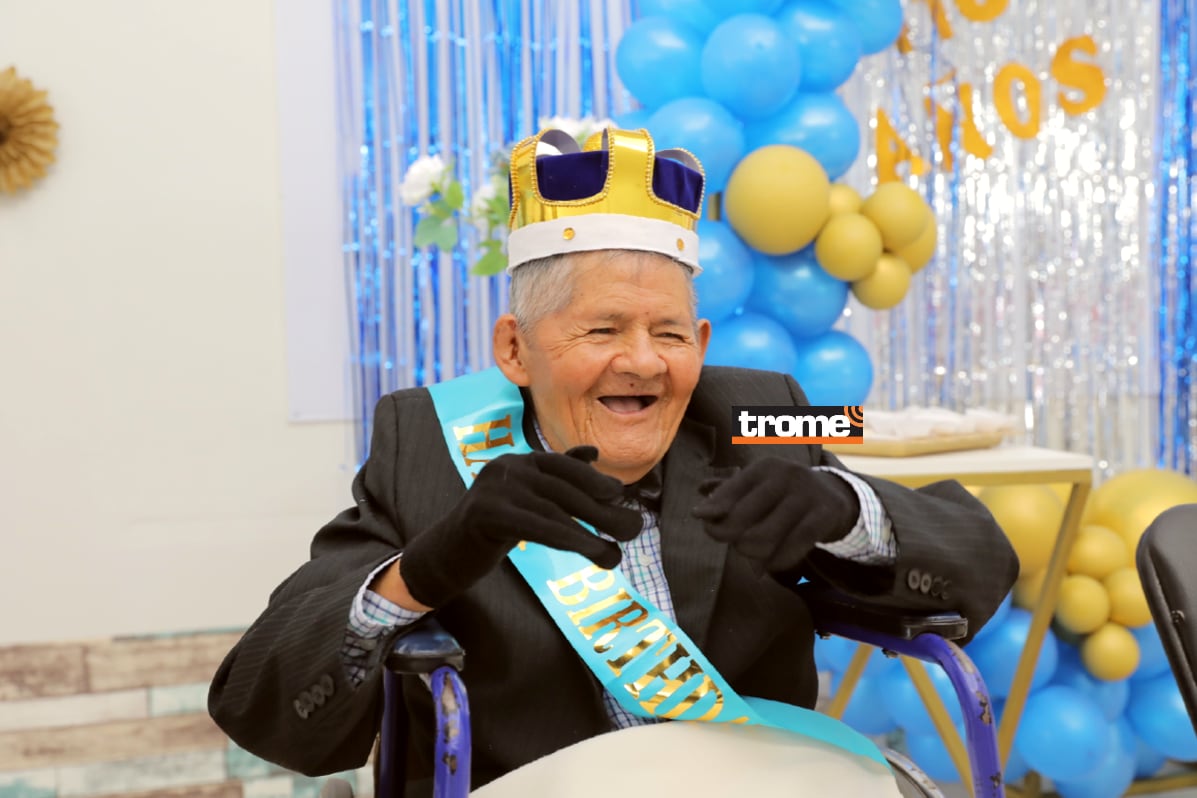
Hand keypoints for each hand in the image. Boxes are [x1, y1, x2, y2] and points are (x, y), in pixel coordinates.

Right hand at [400, 446, 641, 607]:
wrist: (443, 555)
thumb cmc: (491, 528)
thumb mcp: (526, 499)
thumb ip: (556, 477)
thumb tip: (592, 452)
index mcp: (518, 461)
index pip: (561, 465)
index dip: (592, 478)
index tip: (619, 494)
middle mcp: (506, 467)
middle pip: (563, 489)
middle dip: (602, 510)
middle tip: (633, 529)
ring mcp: (493, 489)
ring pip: (554, 511)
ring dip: (591, 534)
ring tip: (616, 554)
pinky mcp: (485, 515)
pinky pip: (536, 526)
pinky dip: (568, 539)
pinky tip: (591, 552)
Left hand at [692, 459, 859, 577]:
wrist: (834, 495)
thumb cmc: (784, 493)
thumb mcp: (759, 485)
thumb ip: (729, 491)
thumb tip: (699, 498)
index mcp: (765, 467)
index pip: (733, 489)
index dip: (714, 506)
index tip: (700, 518)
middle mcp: (785, 475)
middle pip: (743, 516)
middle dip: (729, 536)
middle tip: (731, 544)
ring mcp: (806, 495)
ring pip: (765, 536)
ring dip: (750, 552)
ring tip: (749, 554)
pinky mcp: (824, 515)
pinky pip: (793, 547)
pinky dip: (776, 561)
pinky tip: (767, 567)